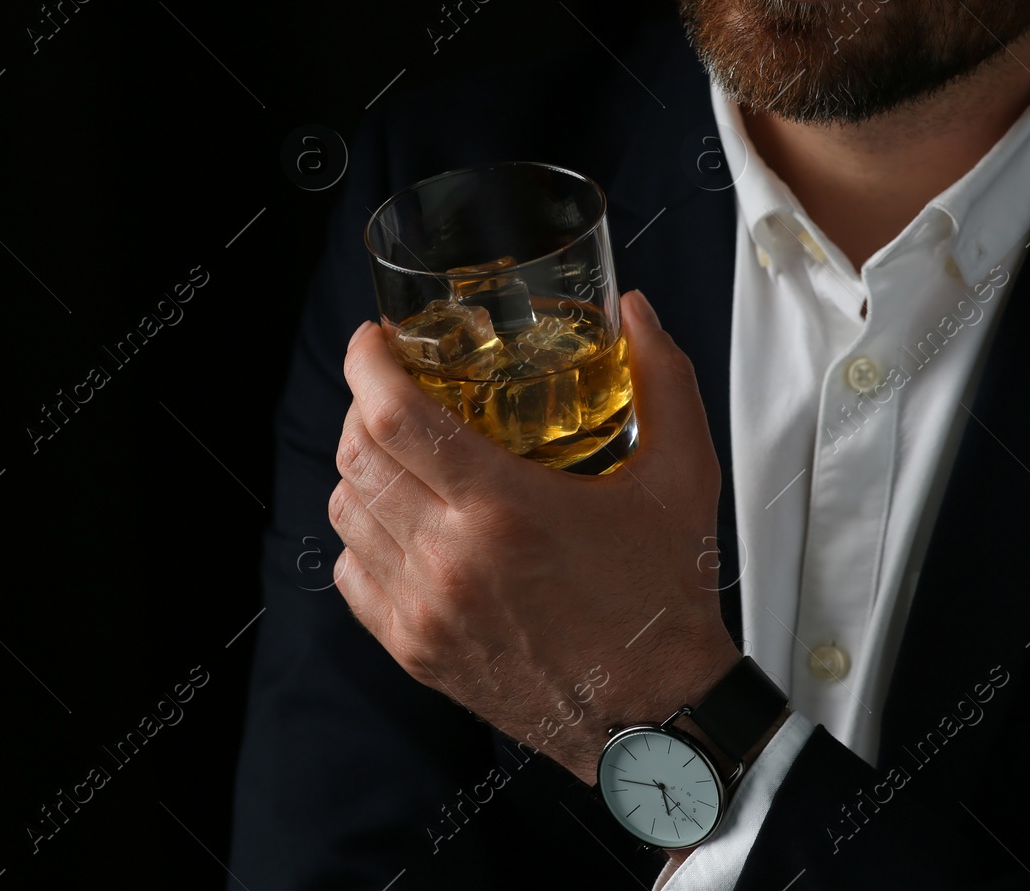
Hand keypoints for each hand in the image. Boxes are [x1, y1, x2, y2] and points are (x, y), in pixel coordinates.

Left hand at [329, 289, 741, 784]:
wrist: (655, 717)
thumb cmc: (663, 600)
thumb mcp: (682, 477)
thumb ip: (663, 379)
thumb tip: (636, 311)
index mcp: (504, 508)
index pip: (394, 415)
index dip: (367, 362)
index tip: (374, 340)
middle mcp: (449, 559)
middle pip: (358, 455)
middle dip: (364, 406)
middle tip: (396, 391)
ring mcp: (424, 609)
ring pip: (347, 512)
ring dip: (364, 469)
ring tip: (401, 455)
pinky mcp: (415, 649)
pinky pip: (352, 575)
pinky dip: (365, 537)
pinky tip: (404, 524)